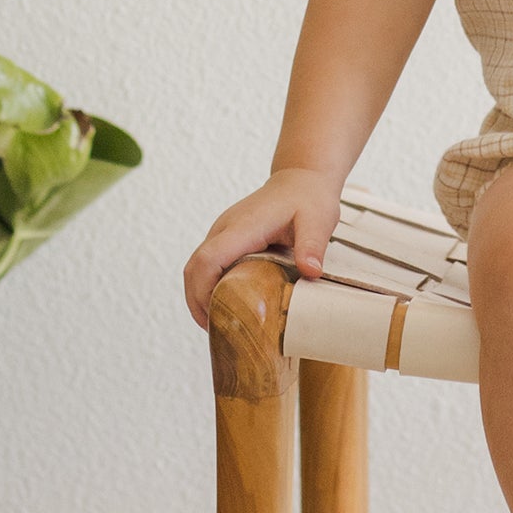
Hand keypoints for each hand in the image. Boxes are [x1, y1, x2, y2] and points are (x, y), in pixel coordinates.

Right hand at [182, 167, 341, 328]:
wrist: (301, 178)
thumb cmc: (309, 199)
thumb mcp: (319, 221)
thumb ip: (313, 245)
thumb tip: (310, 272)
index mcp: (243, 227)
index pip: (207, 260)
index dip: (203, 292)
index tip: (214, 319)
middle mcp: (224, 229)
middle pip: (193, 268)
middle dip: (197, 302)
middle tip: (217, 333)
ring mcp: (222, 232)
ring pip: (195, 268)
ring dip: (200, 297)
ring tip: (219, 326)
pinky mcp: (225, 238)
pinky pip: (206, 265)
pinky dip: (207, 287)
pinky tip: (225, 306)